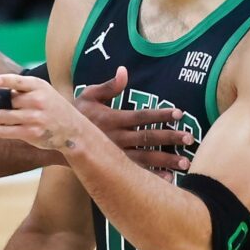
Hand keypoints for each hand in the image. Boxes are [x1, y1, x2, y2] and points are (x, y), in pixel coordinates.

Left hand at [0, 72, 86, 150]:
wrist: (72, 129)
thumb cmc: (48, 106)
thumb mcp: (35, 91)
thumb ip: (7, 84)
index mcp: (38, 85)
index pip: (16, 80)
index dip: (2, 81)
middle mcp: (37, 100)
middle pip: (2, 100)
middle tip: (5, 107)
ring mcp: (35, 117)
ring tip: (7, 118)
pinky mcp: (31, 133)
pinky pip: (2, 131)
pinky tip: (5, 128)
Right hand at [75, 67, 192, 178]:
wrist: (60, 140)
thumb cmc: (77, 113)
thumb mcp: (88, 95)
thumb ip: (109, 86)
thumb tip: (124, 71)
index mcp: (112, 119)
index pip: (141, 116)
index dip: (160, 114)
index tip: (179, 114)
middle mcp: (116, 137)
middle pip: (147, 138)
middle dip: (169, 138)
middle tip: (189, 138)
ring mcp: (116, 154)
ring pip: (145, 158)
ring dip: (165, 161)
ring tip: (185, 163)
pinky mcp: (114, 165)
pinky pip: (136, 172)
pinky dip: (152, 176)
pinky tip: (169, 178)